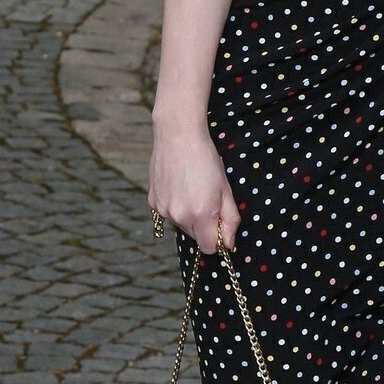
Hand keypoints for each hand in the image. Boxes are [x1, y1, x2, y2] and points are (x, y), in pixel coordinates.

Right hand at [149, 123, 239, 253]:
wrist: (178, 136)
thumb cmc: (206, 160)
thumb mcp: (225, 190)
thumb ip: (230, 220)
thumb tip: (229, 244)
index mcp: (201, 215)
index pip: (209, 248)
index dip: (218, 239)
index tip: (221, 225)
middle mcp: (179, 216)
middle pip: (195, 236)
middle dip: (204, 225)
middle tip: (208, 199)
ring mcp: (163, 210)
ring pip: (181, 224)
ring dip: (189, 215)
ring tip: (192, 189)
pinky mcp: (153, 201)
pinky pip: (168, 213)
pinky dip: (175, 206)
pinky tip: (179, 186)